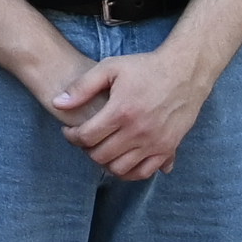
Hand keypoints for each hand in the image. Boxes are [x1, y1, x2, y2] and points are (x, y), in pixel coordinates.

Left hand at [42, 40, 211, 184]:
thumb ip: (82, 87)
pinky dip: (129, 171)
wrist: (184, 73)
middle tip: (85, 139)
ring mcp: (155, 143)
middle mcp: (139, 132)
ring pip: (121, 169)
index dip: (71, 136)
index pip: (86, 137)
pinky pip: (144, 172)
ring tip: (101, 147)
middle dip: (86, 149)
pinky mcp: (168, 148)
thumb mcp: (109, 68)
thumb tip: (57, 103)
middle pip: (101, 156)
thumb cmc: (144, 68)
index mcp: (121, 112)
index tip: (69, 131)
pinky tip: (121, 157)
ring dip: (105, 163)